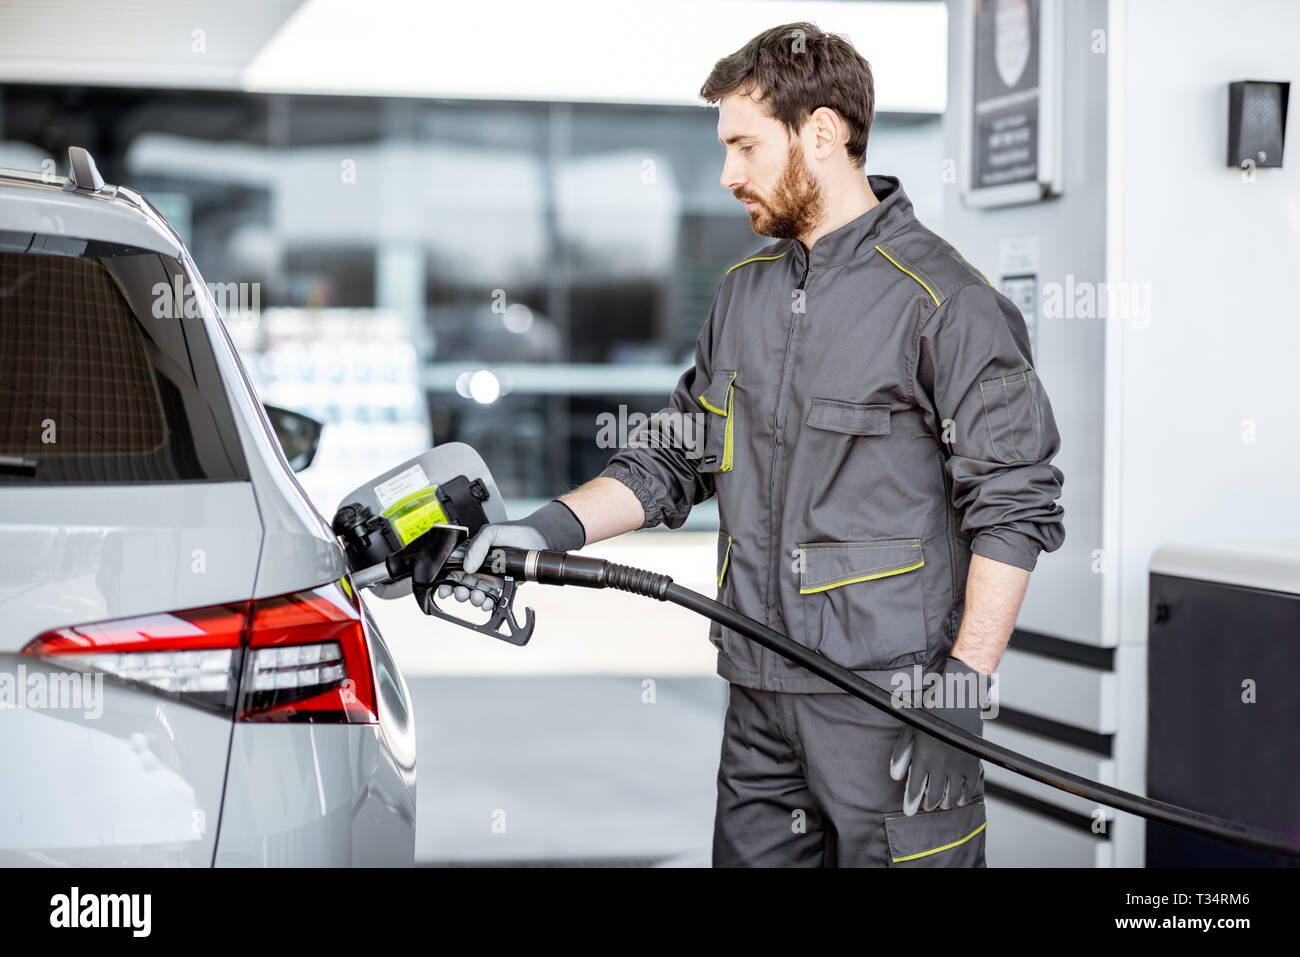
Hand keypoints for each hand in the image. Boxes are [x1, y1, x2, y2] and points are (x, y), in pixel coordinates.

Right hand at [436, 499, 585, 604]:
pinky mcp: (502, 585)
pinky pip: (490, 598)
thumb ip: (477, 545)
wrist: (539, 540)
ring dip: (473, 599)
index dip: (446, 580)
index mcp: (472, 554)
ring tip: (478, 597)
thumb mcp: (492, 532)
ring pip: (474, 593)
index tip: (444, 589)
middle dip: (459, 592)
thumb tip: (468, 566)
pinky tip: (488, 602)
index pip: (453, 568)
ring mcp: (490, 577)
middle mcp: (479, 567)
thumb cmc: (515, 532)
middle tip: (462, 592)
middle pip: (461, 584)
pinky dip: (487, 603)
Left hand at [888, 656, 987, 815]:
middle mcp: (942, 763)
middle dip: (928, 804)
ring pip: (953, 794)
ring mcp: (959, 764)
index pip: (916, 786)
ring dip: (946, 803)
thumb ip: (901, 754)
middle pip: (935, 794)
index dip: (911, 801)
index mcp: (923, 755)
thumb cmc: (929, 711)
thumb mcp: (909, 729)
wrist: (957, 699)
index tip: (909, 812)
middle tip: (925, 807)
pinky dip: (965, 796)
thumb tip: (896, 776)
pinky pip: (970, 786)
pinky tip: (959, 800)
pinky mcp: (973, 762)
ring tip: (941, 805)